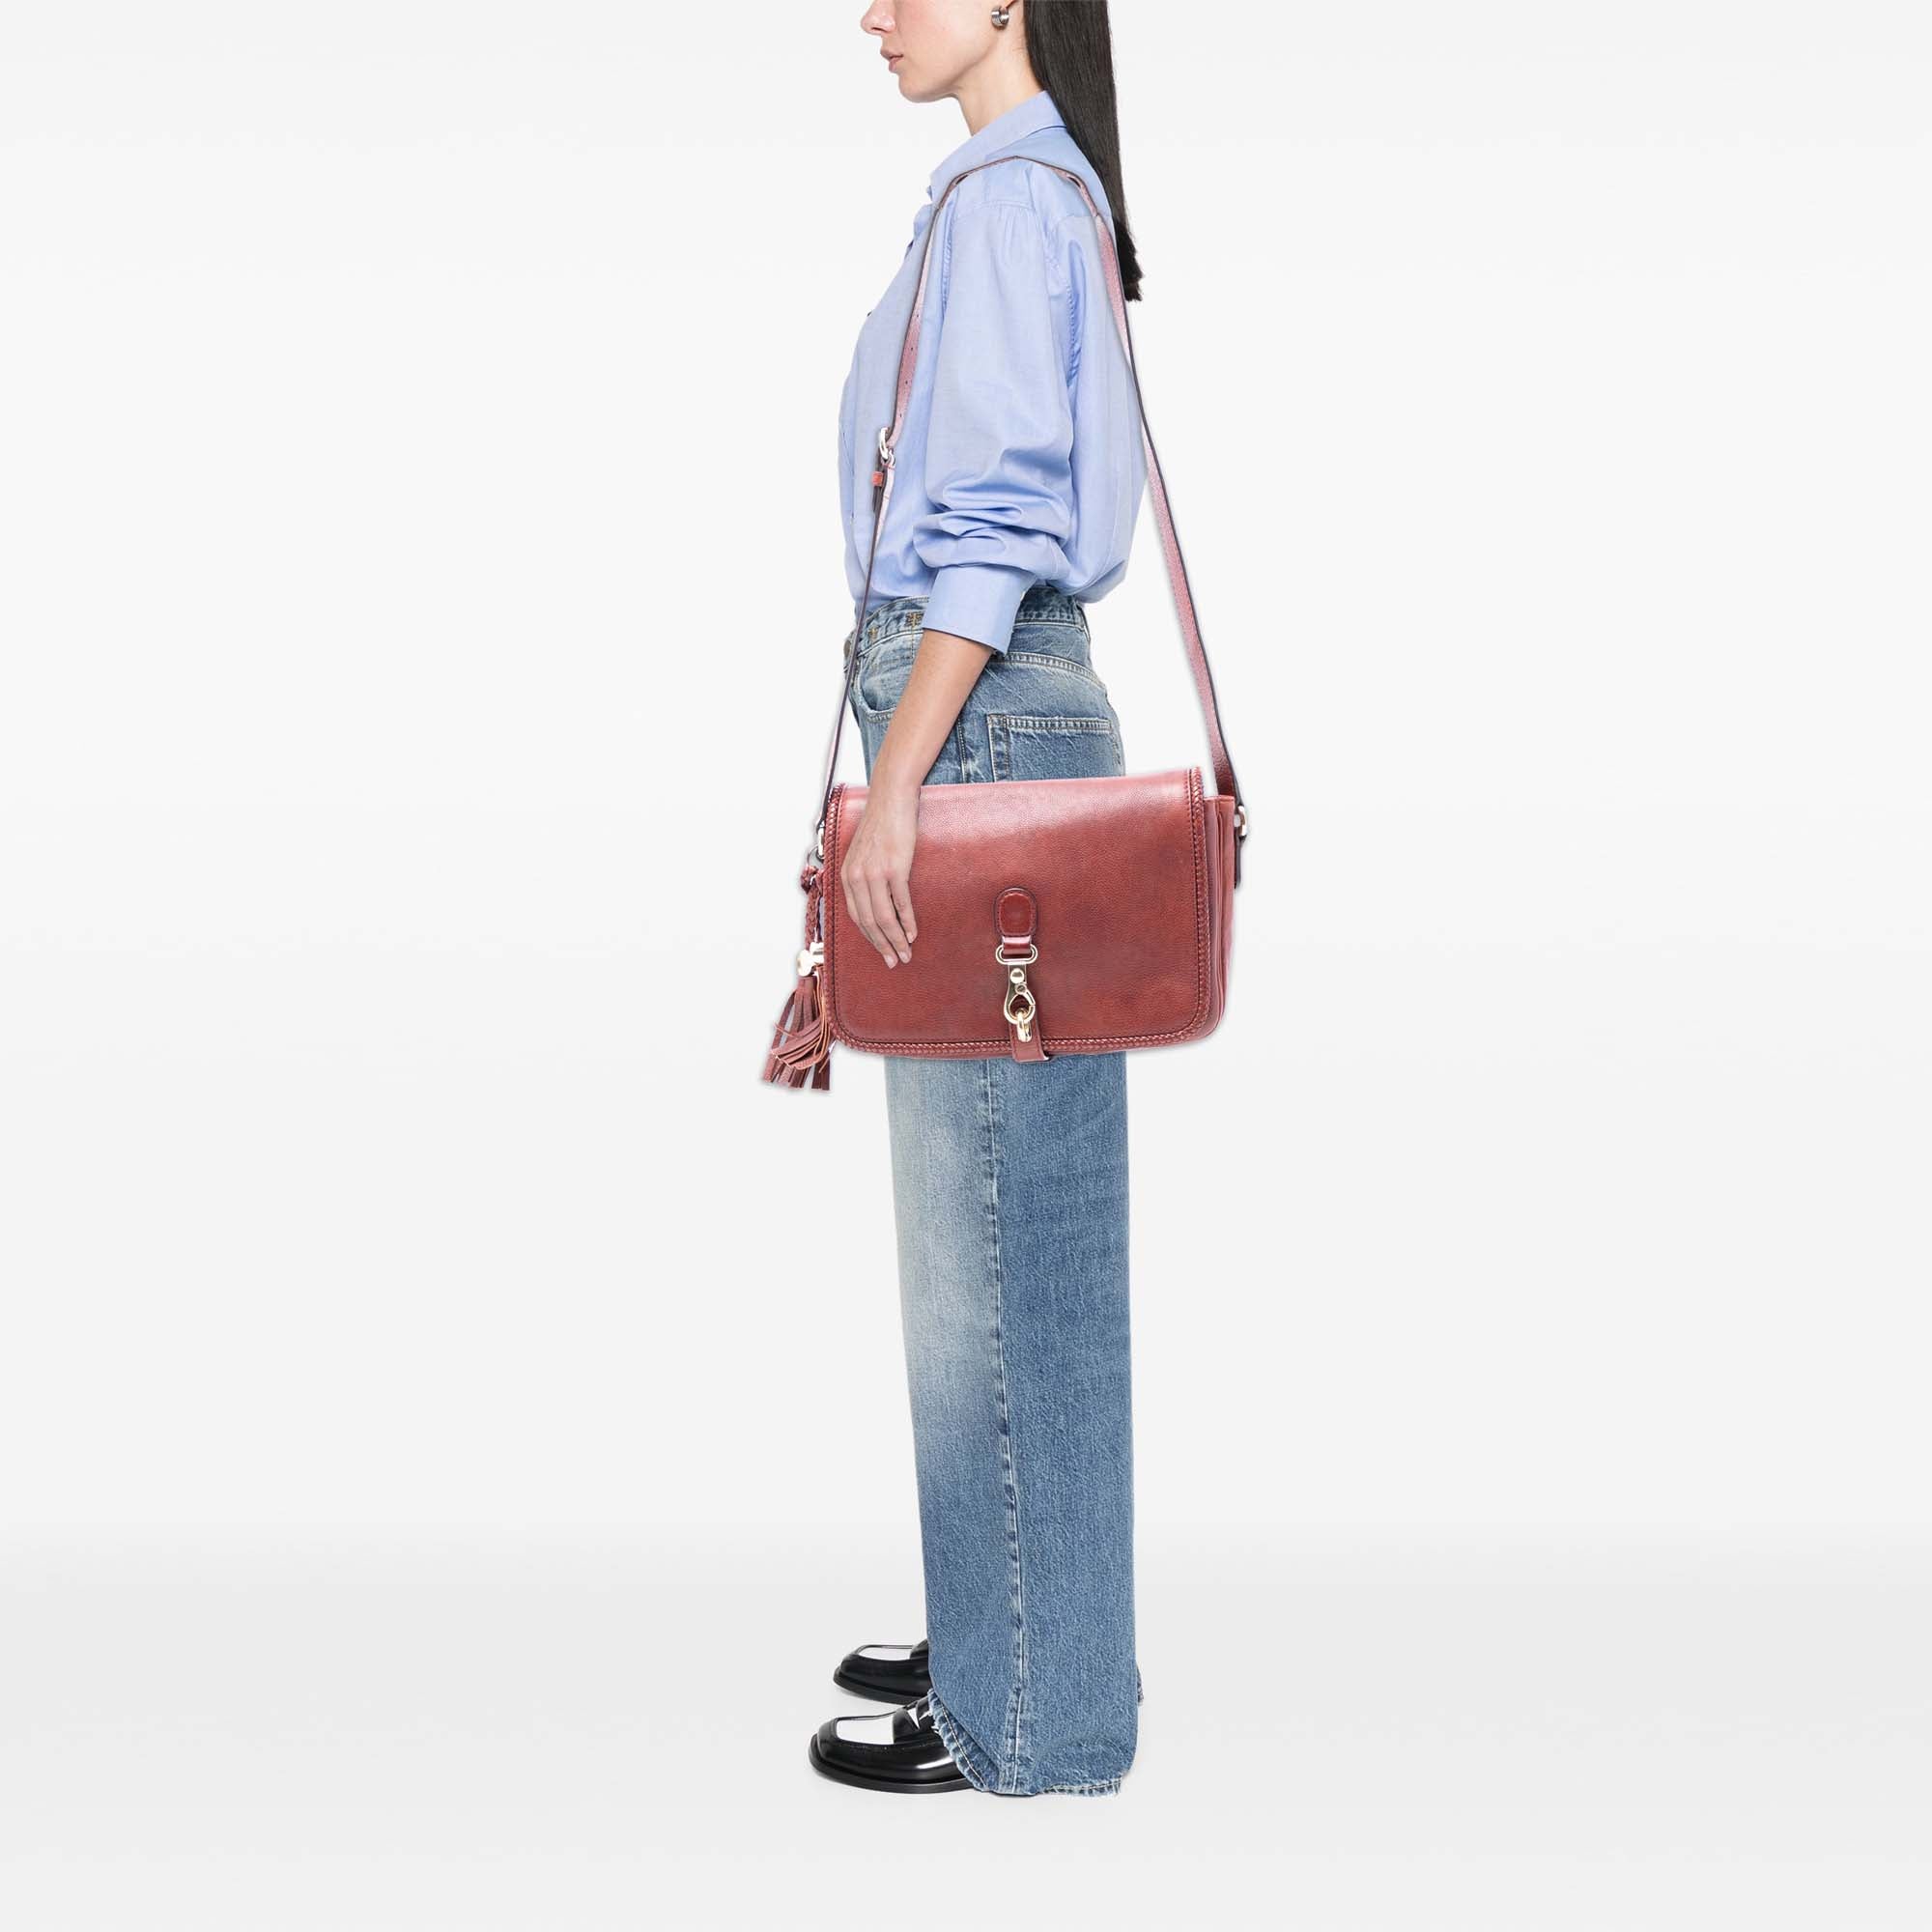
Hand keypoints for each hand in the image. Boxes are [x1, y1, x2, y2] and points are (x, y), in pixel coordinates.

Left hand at [842, 778, 919, 967]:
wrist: (891, 801)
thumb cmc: (881, 826)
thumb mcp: (863, 854)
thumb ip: (863, 877)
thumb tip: (874, 900)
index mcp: (847, 876)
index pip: (857, 917)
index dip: (870, 938)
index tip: (881, 952)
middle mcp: (856, 877)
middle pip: (869, 922)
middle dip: (882, 945)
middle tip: (894, 961)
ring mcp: (875, 873)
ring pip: (884, 917)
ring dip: (896, 939)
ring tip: (905, 953)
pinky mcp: (894, 868)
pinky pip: (900, 903)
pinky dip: (907, 921)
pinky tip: (912, 933)